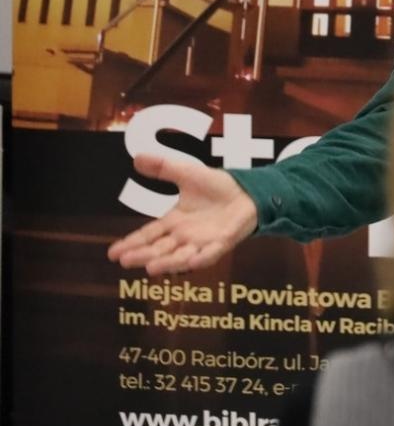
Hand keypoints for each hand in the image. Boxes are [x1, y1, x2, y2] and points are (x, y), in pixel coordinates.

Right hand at [107, 153, 258, 275]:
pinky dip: (201, 259)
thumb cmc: (216, 186)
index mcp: (173, 221)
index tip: (113, 253)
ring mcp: (202, 242)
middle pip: (160, 249)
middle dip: (142, 255)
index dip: (131, 243)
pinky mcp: (222, 243)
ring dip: (167, 263)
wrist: (247, 190)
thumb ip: (163, 168)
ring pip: (181, 256)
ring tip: (150, 268)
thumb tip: (137, 157)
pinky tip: (192, 263)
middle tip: (125, 261)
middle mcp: (184, 236)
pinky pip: (210, 254)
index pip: (148, 235)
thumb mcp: (186, 172)